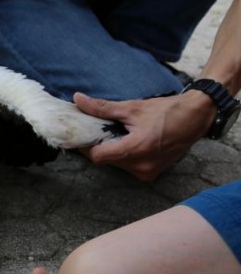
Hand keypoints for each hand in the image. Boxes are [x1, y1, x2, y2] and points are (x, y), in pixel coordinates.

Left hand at [74, 91, 215, 181]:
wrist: (195, 118)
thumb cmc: (165, 111)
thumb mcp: (132, 108)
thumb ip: (102, 107)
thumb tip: (78, 100)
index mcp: (136, 149)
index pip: (98, 156)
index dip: (86, 145)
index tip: (83, 133)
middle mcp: (141, 166)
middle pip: (106, 160)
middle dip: (99, 146)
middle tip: (98, 130)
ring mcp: (148, 172)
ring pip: (116, 164)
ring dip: (112, 151)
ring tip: (116, 134)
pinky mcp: (152, 174)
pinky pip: (128, 167)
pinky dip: (124, 155)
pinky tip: (128, 141)